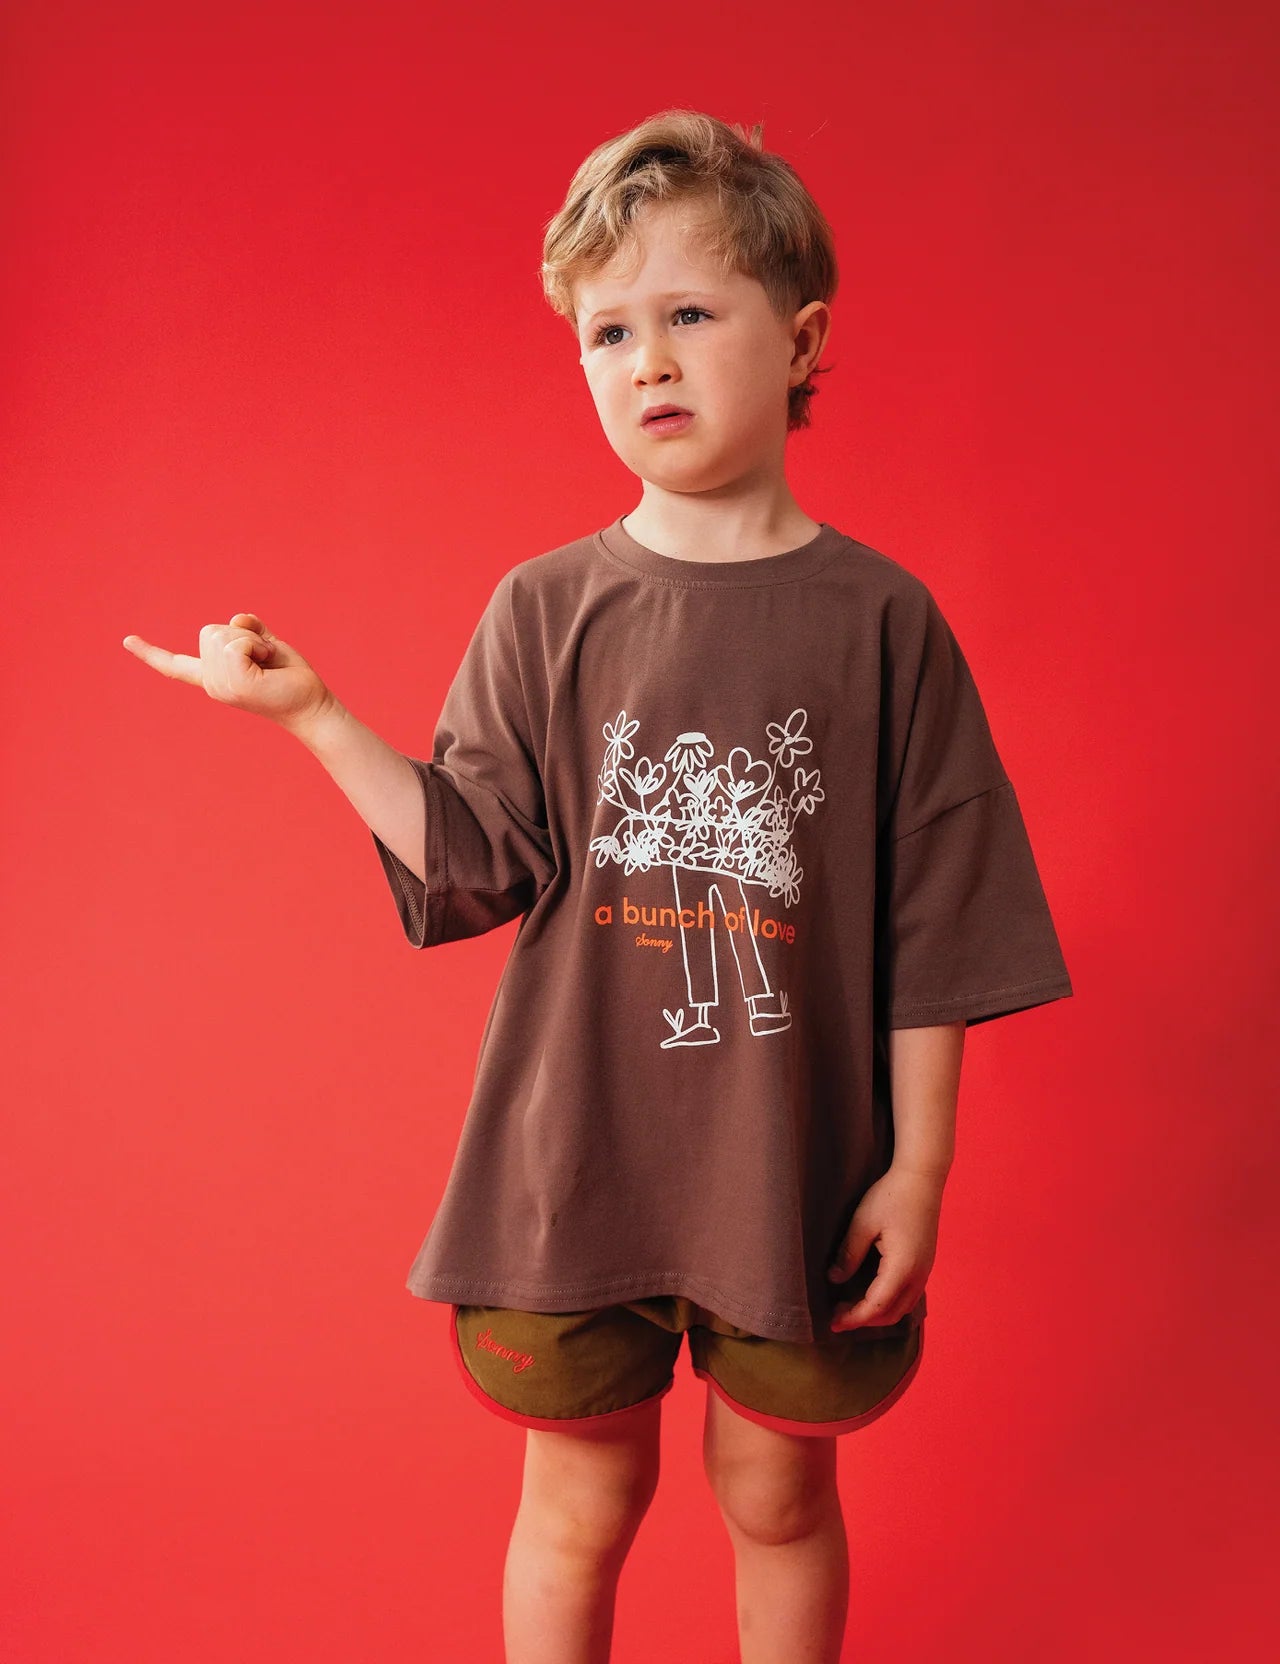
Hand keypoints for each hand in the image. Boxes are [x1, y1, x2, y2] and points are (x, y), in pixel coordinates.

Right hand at [122, 612, 332, 732]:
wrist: (311, 705)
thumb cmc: (291, 677)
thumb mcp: (267, 645)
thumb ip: (248, 629)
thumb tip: (238, 620)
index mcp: (214, 677)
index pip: (176, 666)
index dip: (151, 653)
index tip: (127, 640)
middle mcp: (212, 683)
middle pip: (208, 632)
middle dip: (242, 635)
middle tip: (265, 659)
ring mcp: (220, 686)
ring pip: (221, 635)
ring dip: (252, 640)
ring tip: (267, 663)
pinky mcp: (235, 684)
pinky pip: (236, 643)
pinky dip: (256, 645)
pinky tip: (267, 664)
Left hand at [826, 1165, 944, 1331]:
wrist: (922, 1178)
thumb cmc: (891, 1196)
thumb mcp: (862, 1223)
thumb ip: (848, 1254)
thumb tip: (834, 1279)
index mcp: (902, 1267)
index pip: (876, 1306)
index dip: (853, 1318)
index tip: (832, 1321)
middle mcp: (918, 1275)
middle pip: (891, 1313)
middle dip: (863, 1320)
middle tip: (837, 1315)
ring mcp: (925, 1270)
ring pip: (902, 1308)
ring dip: (877, 1313)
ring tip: (851, 1307)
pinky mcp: (925, 1264)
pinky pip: (909, 1296)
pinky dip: (889, 1303)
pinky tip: (872, 1294)